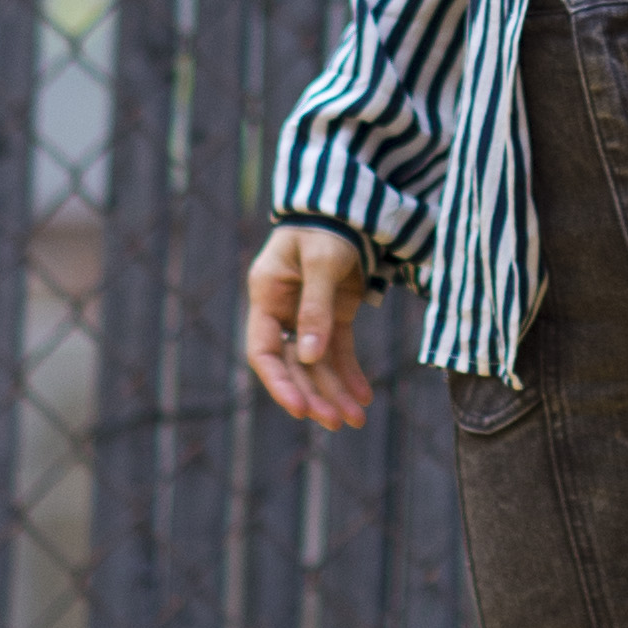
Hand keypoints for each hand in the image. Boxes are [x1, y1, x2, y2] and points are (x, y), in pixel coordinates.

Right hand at [246, 222, 376, 431]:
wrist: (347, 204)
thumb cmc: (327, 226)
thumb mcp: (322, 261)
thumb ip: (316, 308)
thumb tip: (309, 357)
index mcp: (267, 296)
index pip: (263, 351)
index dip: (279, 383)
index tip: (300, 409)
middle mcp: (283, 311)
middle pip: (293, 366)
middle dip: (315, 395)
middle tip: (337, 423)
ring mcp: (308, 315)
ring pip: (318, 365)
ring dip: (335, 392)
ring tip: (356, 420)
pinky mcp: (334, 314)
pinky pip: (339, 352)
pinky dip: (350, 374)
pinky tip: (363, 397)